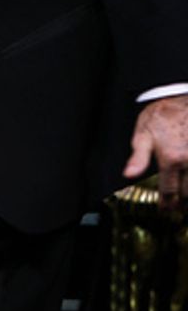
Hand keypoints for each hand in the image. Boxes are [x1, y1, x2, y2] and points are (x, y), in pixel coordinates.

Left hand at [124, 94, 187, 212]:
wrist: (181, 99)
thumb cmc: (162, 114)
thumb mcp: (143, 133)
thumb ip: (138, 157)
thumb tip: (129, 175)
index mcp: (171, 159)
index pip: (169, 190)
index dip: (167, 204)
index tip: (166, 211)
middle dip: (183, 204)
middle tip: (178, 210)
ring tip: (186, 203)